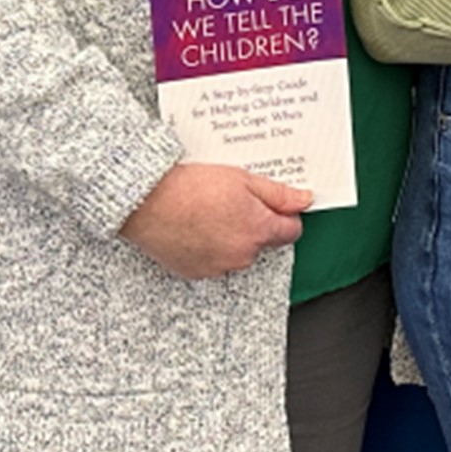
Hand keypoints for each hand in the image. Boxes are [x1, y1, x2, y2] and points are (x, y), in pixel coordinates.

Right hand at [123, 158, 318, 280]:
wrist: (146, 201)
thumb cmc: (190, 187)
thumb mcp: (243, 179)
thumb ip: (278, 194)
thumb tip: (304, 200)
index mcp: (258, 231)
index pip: (291, 231)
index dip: (284, 215)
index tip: (273, 205)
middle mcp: (242, 255)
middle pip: (262, 242)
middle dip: (254, 224)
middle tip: (231, 201)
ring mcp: (218, 267)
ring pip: (237, 252)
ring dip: (230, 237)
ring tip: (208, 212)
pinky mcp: (196, 272)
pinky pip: (213, 261)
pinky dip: (209, 247)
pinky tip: (194, 226)